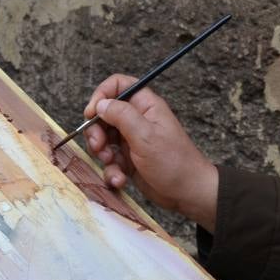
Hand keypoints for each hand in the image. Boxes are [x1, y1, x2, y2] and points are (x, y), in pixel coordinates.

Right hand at [83, 74, 218, 232]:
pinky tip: (120, 179)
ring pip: (104, 138)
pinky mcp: (129, 159)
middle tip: (98, 145)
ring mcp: (132, 140)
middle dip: (97, 131)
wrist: (187, 193)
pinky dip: (111, 170)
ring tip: (112, 163)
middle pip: (105, 114)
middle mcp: (138, 120)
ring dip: (102, 153)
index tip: (92, 114)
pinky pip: (111, 160)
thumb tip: (101, 104)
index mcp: (146, 106)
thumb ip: (121, 116)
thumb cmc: (174, 162)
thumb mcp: (145, 136)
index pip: (118, 85)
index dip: (102, 95)